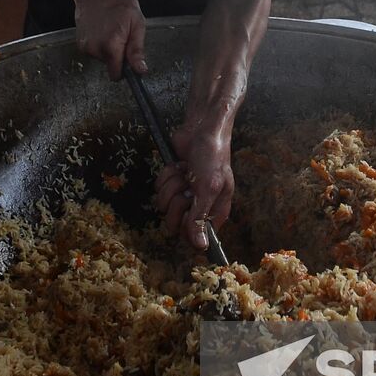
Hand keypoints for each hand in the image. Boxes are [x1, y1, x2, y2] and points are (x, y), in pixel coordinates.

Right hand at [73, 0, 146, 79]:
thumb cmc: (118, 3)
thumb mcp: (137, 24)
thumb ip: (137, 50)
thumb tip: (140, 70)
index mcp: (111, 46)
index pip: (116, 75)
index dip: (125, 70)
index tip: (129, 60)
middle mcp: (95, 49)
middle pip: (110, 66)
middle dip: (118, 56)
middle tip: (122, 36)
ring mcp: (85, 46)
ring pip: (102, 59)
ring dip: (109, 49)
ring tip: (111, 29)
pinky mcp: (80, 44)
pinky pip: (95, 52)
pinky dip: (100, 45)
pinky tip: (102, 30)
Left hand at [154, 125, 233, 251]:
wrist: (201, 129)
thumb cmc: (213, 156)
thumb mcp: (209, 188)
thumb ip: (200, 218)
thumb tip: (201, 247)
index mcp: (216, 211)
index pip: (196, 237)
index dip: (186, 227)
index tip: (188, 212)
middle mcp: (200, 206)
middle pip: (175, 223)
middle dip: (176, 202)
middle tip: (187, 188)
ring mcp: (185, 193)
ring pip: (164, 205)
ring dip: (171, 185)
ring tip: (185, 172)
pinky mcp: (173, 182)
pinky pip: (159, 189)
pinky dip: (166, 176)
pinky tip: (178, 165)